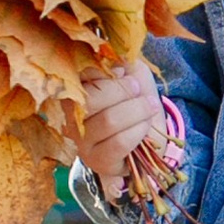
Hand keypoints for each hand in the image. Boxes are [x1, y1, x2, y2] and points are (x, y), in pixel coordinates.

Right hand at [75, 60, 167, 189]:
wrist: (152, 134)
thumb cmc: (137, 100)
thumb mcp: (132, 73)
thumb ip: (122, 62)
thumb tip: (117, 62)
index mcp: (74, 91)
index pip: (78, 77)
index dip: (102, 72)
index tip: (123, 72)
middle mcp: (70, 116)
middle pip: (91, 100)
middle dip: (122, 91)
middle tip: (139, 91)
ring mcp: (81, 141)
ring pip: (108, 121)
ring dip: (137, 111)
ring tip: (149, 107)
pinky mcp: (97, 161)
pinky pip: (119, 143)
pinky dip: (138, 131)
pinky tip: (145, 127)